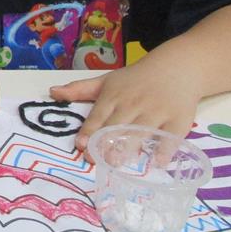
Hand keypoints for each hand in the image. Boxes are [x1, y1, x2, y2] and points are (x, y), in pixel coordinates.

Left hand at [50, 57, 201, 153]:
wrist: (176, 68)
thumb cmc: (135, 79)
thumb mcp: (106, 80)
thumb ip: (79, 89)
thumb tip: (52, 92)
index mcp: (114, 95)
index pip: (99, 115)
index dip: (89, 130)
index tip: (80, 145)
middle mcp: (134, 103)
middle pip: (118, 125)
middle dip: (106, 142)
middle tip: (96, 160)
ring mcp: (157, 112)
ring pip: (141, 131)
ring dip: (129, 147)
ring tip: (117, 163)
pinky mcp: (178, 120)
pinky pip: (170, 137)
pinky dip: (164, 149)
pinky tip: (156, 163)